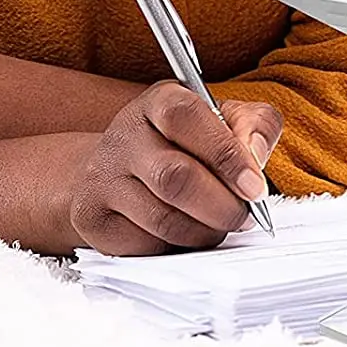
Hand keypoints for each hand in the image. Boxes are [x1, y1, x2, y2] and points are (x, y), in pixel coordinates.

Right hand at [68, 83, 282, 254]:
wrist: (121, 168)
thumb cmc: (189, 142)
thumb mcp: (227, 119)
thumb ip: (254, 126)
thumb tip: (255, 156)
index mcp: (160, 99)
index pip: (186, 117)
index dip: (226, 154)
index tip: (255, 187)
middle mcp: (124, 135)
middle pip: (175, 177)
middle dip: (221, 205)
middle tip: (245, 216)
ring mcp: (101, 178)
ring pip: (162, 218)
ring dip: (204, 230)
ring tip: (221, 225)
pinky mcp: (91, 218)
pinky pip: (144, 245)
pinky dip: (176, 246)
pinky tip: (186, 232)